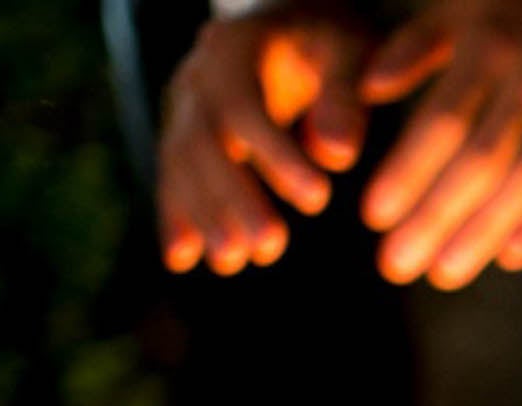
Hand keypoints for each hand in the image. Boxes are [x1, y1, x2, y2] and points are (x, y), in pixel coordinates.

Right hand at [158, 6, 371, 273]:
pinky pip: (173, 177)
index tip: (320, 200)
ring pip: (183, 165)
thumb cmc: (328, 41)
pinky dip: (177, 218)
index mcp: (235, 47)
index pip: (247, 106)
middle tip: (270, 248)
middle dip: (234, 199)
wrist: (285, 26)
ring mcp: (183, 106)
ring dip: (205, 217)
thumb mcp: (348, 50)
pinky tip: (184, 260)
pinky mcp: (181, 134)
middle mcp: (197, 75)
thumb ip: (344, 98)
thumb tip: (337, 156)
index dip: (277, 156)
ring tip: (233, 263)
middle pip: (205, 142)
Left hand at [357, 0, 521, 287]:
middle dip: (436, 220)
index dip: (409, 175)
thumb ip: (413, 49)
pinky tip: (509, 257)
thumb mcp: (458, 8)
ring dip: (484, 235)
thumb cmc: (513, 3)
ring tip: (445, 273)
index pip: (444, 123)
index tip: (374, 219)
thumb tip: (366, 90)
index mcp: (490, 47)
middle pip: (483, 164)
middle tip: (396, 265)